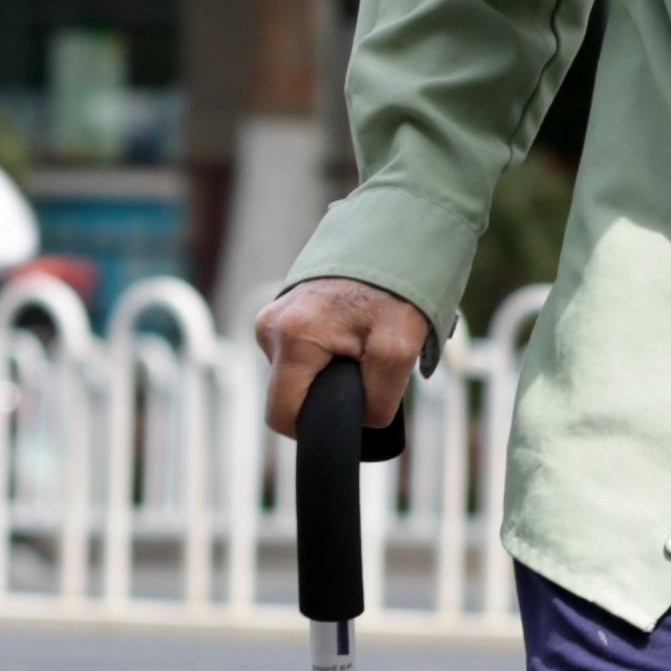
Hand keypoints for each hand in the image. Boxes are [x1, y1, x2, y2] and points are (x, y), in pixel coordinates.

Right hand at [256, 275, 428, 435]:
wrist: (392, 240)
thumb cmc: (396, 293)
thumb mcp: (399, 351)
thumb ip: (378, 399)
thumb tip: (362, 420)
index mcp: (291, 339)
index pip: (280, 414)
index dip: (311, 429)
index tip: (344, 418)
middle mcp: (271, 328)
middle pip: (287, 394)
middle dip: (323, 396)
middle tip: (362, 374)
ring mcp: (272, 317)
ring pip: (294, 372)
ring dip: (325, 372)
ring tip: (360, 347)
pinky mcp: (282, 311)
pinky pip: (298, 351)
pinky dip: (324, 353)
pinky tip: (350, 335)